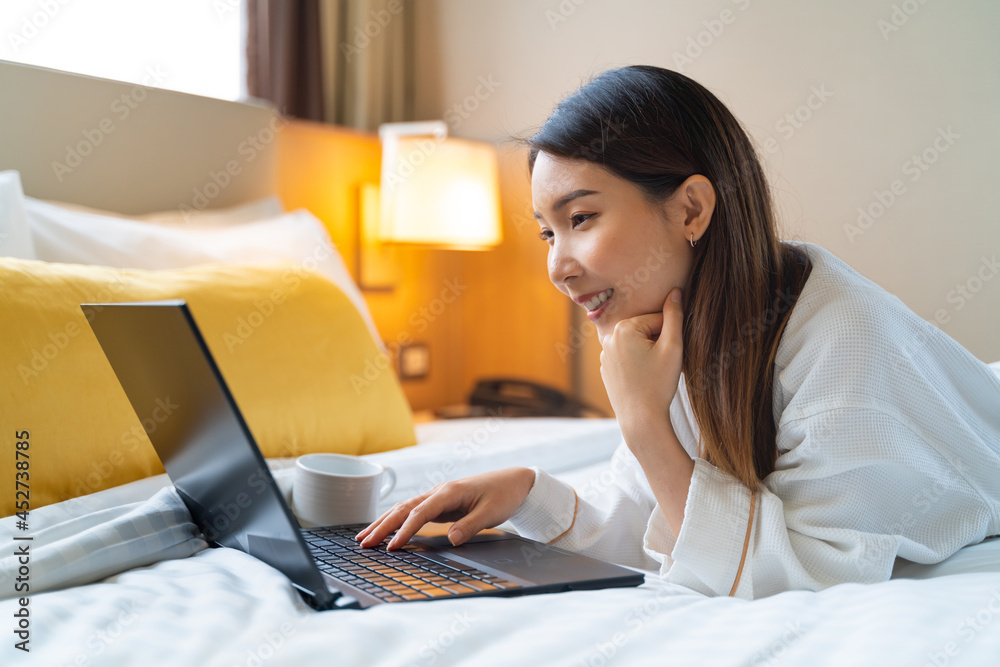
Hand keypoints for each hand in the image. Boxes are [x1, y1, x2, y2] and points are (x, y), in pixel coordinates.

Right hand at [354, 467, 535, 549]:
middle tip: (363, 543)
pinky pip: (413, 512)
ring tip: (364, 538)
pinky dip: (396, 521)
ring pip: (404, 509)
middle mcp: (439, 492)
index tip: (391, 547)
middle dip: (381, 526)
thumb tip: (450, 540)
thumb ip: (470, 526)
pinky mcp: (440, 503)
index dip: (404, 530)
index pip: (419, 512)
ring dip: (383, 522)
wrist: (515, 481)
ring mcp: (438, 497)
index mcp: (449, 492)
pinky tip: (385, 531)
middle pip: (403, 508)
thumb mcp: (492, 513)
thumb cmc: (504, 494)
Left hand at [600, 287, 683, 441]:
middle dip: (659, 343)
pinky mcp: (606, 368)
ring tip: (655, 375)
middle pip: (645, 330)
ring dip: (650, 353)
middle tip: (664, 366)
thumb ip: (674, 316)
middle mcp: (609, 337)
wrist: (641, 420)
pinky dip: (638, 364)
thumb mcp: (673, 347)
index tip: (671, 356)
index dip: (671, 336)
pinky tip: (644, 380)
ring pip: (637, 345)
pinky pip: (627, 358)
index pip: (658, 320)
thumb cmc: (659, 384)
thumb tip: (675, 291)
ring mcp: (605, 354)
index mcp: (624, 328)